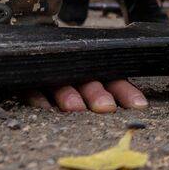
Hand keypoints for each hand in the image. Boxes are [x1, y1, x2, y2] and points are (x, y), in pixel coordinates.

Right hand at [22, 79, 146, 112]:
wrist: (35, 57)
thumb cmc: (67, 78)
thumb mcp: (90, 83)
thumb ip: (110, 94)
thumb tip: (138, 112)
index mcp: (93, 72)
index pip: (113, 79)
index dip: (125, 91)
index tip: (139, 105)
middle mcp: (74, 73)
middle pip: (87, 80)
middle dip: (97, 93)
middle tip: (106, 107)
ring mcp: (50, 76)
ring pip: (60, 83)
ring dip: (68, 95)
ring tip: (75, 108)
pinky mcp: (28, 81)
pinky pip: (31, 88)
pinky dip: (37, 97)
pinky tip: (44, 108)